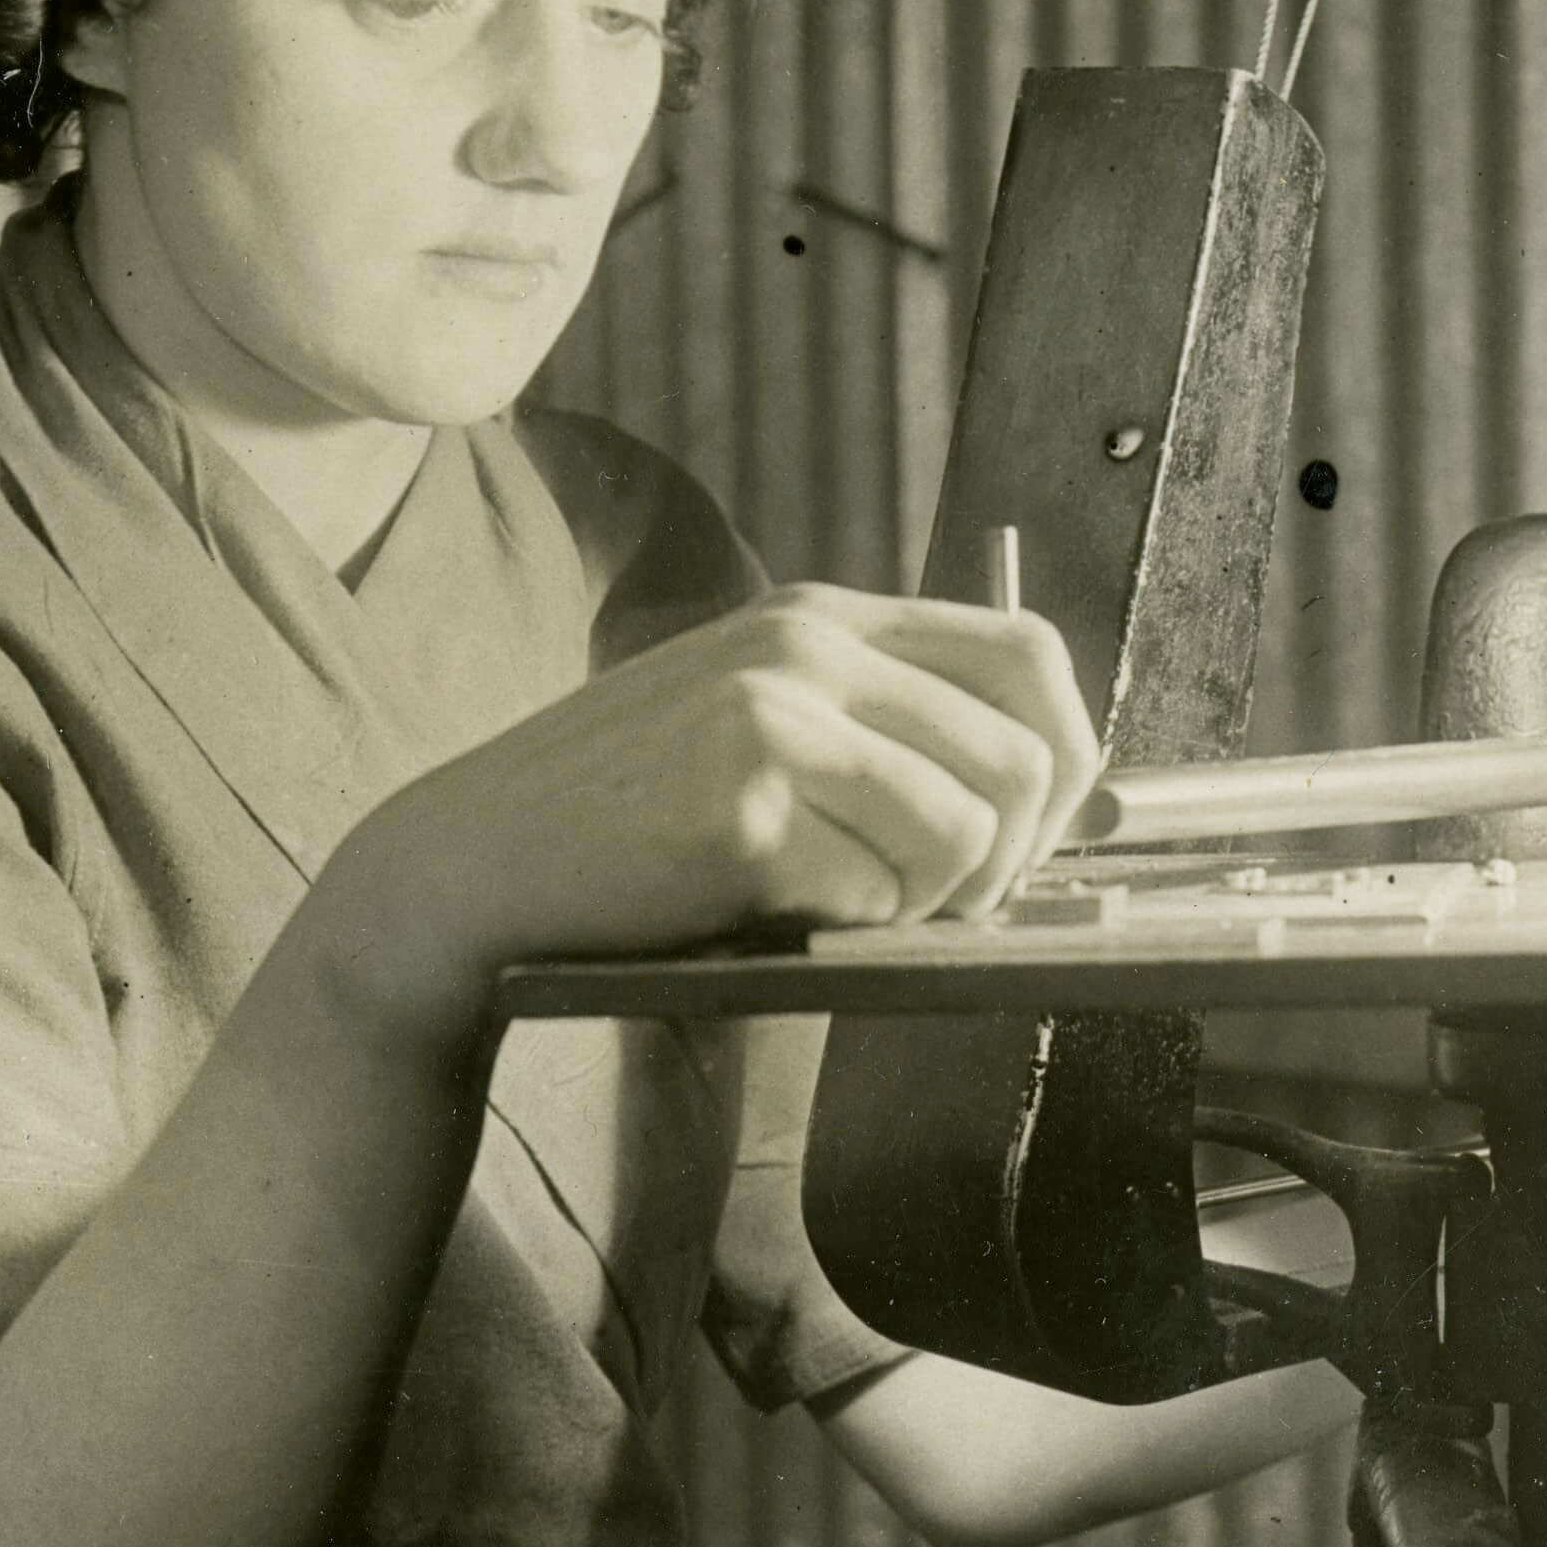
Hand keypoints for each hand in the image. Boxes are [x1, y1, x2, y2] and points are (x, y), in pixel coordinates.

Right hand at [310, 587, 1097, 1044]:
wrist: (478, 869)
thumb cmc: (632, 823)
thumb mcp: (763, 728)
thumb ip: (883, 731)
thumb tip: (1053, 792)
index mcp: (822, 616)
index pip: (1030, 652)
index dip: (1068, 757)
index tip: (1034, 836)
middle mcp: (807, 645)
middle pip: (1025, 755)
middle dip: (1014, 859)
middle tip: (947, 907)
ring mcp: (773, 716)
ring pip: (968, 831)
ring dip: (932, 902)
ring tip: (850, 910)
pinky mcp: (744, 805)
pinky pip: (879, 893)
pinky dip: (850, 930)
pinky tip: (775, 915)